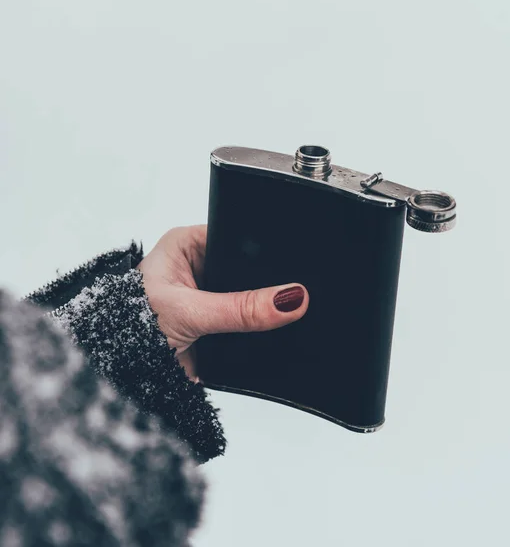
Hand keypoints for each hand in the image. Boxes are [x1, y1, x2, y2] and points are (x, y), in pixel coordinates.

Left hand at [136, 225, 308, 380]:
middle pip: (248, 270)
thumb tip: (289, 299)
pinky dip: (252, 331)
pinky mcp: (215, 322)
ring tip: (265, 319)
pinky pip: (245, 322)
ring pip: (249, 297)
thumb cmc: (126, 327)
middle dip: (263, 286)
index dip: (265, 253)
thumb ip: (241, 308)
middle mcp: (199, 265)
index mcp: (187, 244)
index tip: (291, 268)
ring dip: (257, 311)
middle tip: (282, 299)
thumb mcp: (190, 312)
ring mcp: (209, 295)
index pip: (239, 237)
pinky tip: (259, 334)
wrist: (116, 373)